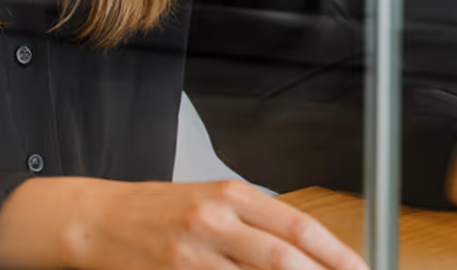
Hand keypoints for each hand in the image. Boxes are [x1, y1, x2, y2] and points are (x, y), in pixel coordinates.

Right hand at [0, 176, 369, 269]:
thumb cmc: (156, 210)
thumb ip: (253, 224)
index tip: (360, 269)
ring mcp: (193, 251)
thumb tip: (302, 251)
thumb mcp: (210, 201)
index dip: (334, 253)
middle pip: (284, 257)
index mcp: (231, 194)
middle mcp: (216, 218)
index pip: (297, 226)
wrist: (96, 219)